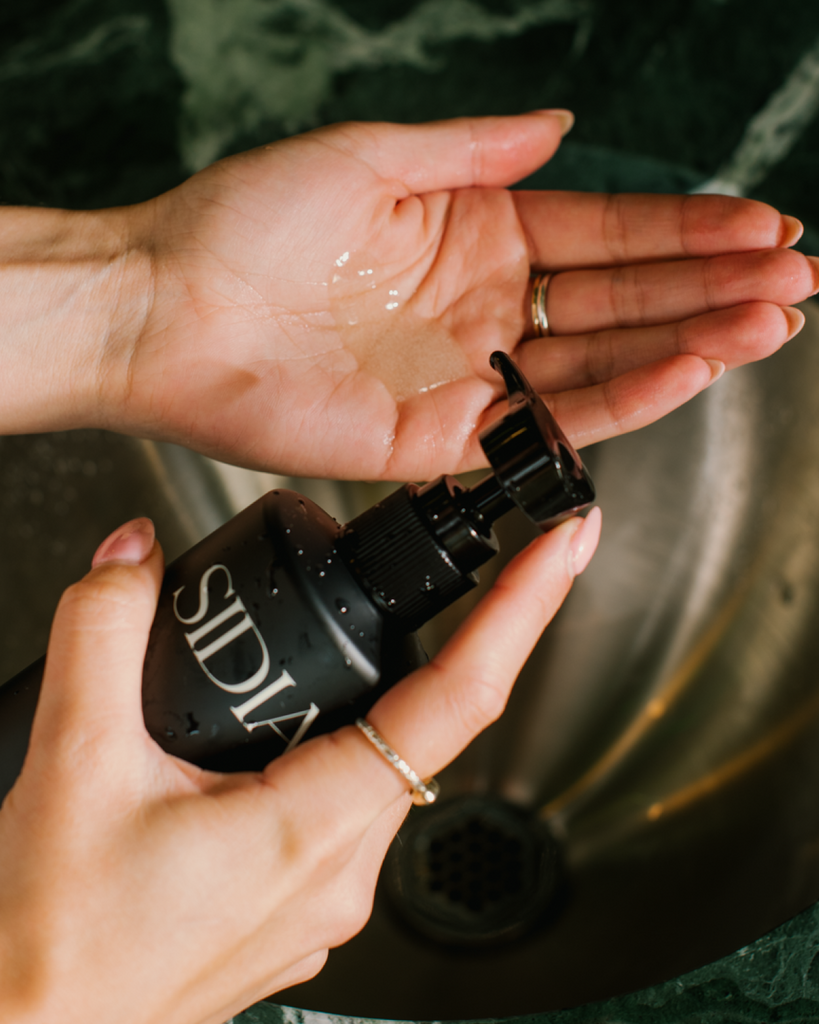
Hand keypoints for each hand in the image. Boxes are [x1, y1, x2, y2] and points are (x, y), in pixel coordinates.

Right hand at [0, 509, 600, 1023]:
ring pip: (380, 763)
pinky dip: (330, 743)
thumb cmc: (51, 947)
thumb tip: (134, 557)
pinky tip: (283, 725)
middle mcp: (340, 869)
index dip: (522, 613)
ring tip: (353, 636)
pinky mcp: (292, 904)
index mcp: (316, 829)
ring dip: (375, 693)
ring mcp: (321, 895)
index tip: (561, 549)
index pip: (458, 699)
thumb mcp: (71, 765)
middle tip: (465, 563)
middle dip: (449, 638)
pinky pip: (340, 802)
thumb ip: (106, 635)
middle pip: (428, 726)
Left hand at [104, 112, 815, 479]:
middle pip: (622, 300)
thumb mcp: (372, 155)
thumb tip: (559, 125)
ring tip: (771, 320)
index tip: (762, 223)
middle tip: (796, 278)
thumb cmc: (249, 223)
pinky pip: (549, 421)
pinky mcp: (445, 439)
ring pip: (603, 363)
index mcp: (474, 235)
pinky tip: (689, 366)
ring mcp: (471, 376)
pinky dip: (624, 396)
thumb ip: (473, 150)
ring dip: (692, 340)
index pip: (604, 235)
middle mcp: (484, 310)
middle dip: (712, 287)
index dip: (684, 231)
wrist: (172, 307)